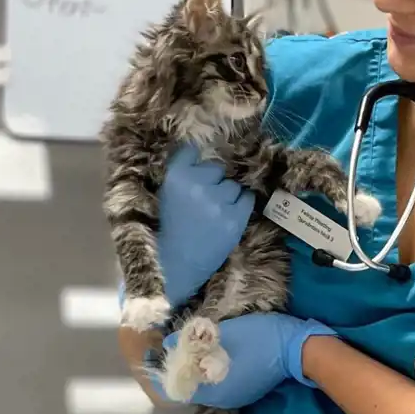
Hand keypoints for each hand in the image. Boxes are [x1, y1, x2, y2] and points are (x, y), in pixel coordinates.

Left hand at [150, 312, 336, 407]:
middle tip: (181, 346)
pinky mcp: (249, 390)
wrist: (298, 347)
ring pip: (209, 385)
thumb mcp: (225, 332)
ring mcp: (238, 397)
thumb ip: (192, 339)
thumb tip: (167, 343)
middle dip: (184, 367)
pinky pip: (224, 383)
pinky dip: (216, 371)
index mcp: (213, 390)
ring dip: (201, 368)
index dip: (167, 373)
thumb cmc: (260, 338)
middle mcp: (223, 400)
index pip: (177, 389)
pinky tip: (221, 354)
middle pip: (193, 387)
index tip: (163, 356)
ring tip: (199, 347)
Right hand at [159, 143, 254, 306]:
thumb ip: (182, 173)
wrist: (175, 264)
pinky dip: (241, 204)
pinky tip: (229, 214)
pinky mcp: (235, 219)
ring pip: (234, 185)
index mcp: (176, 177)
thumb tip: (202, 149)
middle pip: (218, 168)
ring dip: (228, 194)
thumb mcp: (166, 194)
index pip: (193, 150)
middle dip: (214, 180)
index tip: (198, 167)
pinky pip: (248, 199)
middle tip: (204, 198)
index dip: (197, 160)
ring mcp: (219, 202)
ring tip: (215, 210)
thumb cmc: (169, 228)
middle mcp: (198, 185)